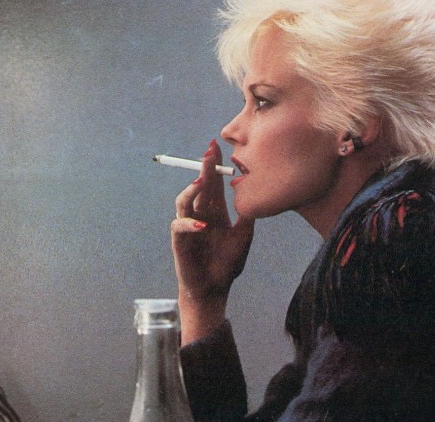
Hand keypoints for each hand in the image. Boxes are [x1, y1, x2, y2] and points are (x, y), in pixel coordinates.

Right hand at [171, 140, 254, 342]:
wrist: (214, 289)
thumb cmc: (226, 264)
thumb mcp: (243, 237)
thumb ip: (246, 216)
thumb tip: (255, 193)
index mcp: (214, 212)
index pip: (212, 183)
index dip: (213, 165)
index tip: (216, 146)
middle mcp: (199, 215)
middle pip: (198, 187)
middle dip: (203, 169)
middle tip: (209, 152)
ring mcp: (187, 227)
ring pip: (183, 202)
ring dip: (191, 191)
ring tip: (201, 182)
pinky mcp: (179, 242)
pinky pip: (179, 227)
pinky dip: (189, 224)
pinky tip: (202, 225)